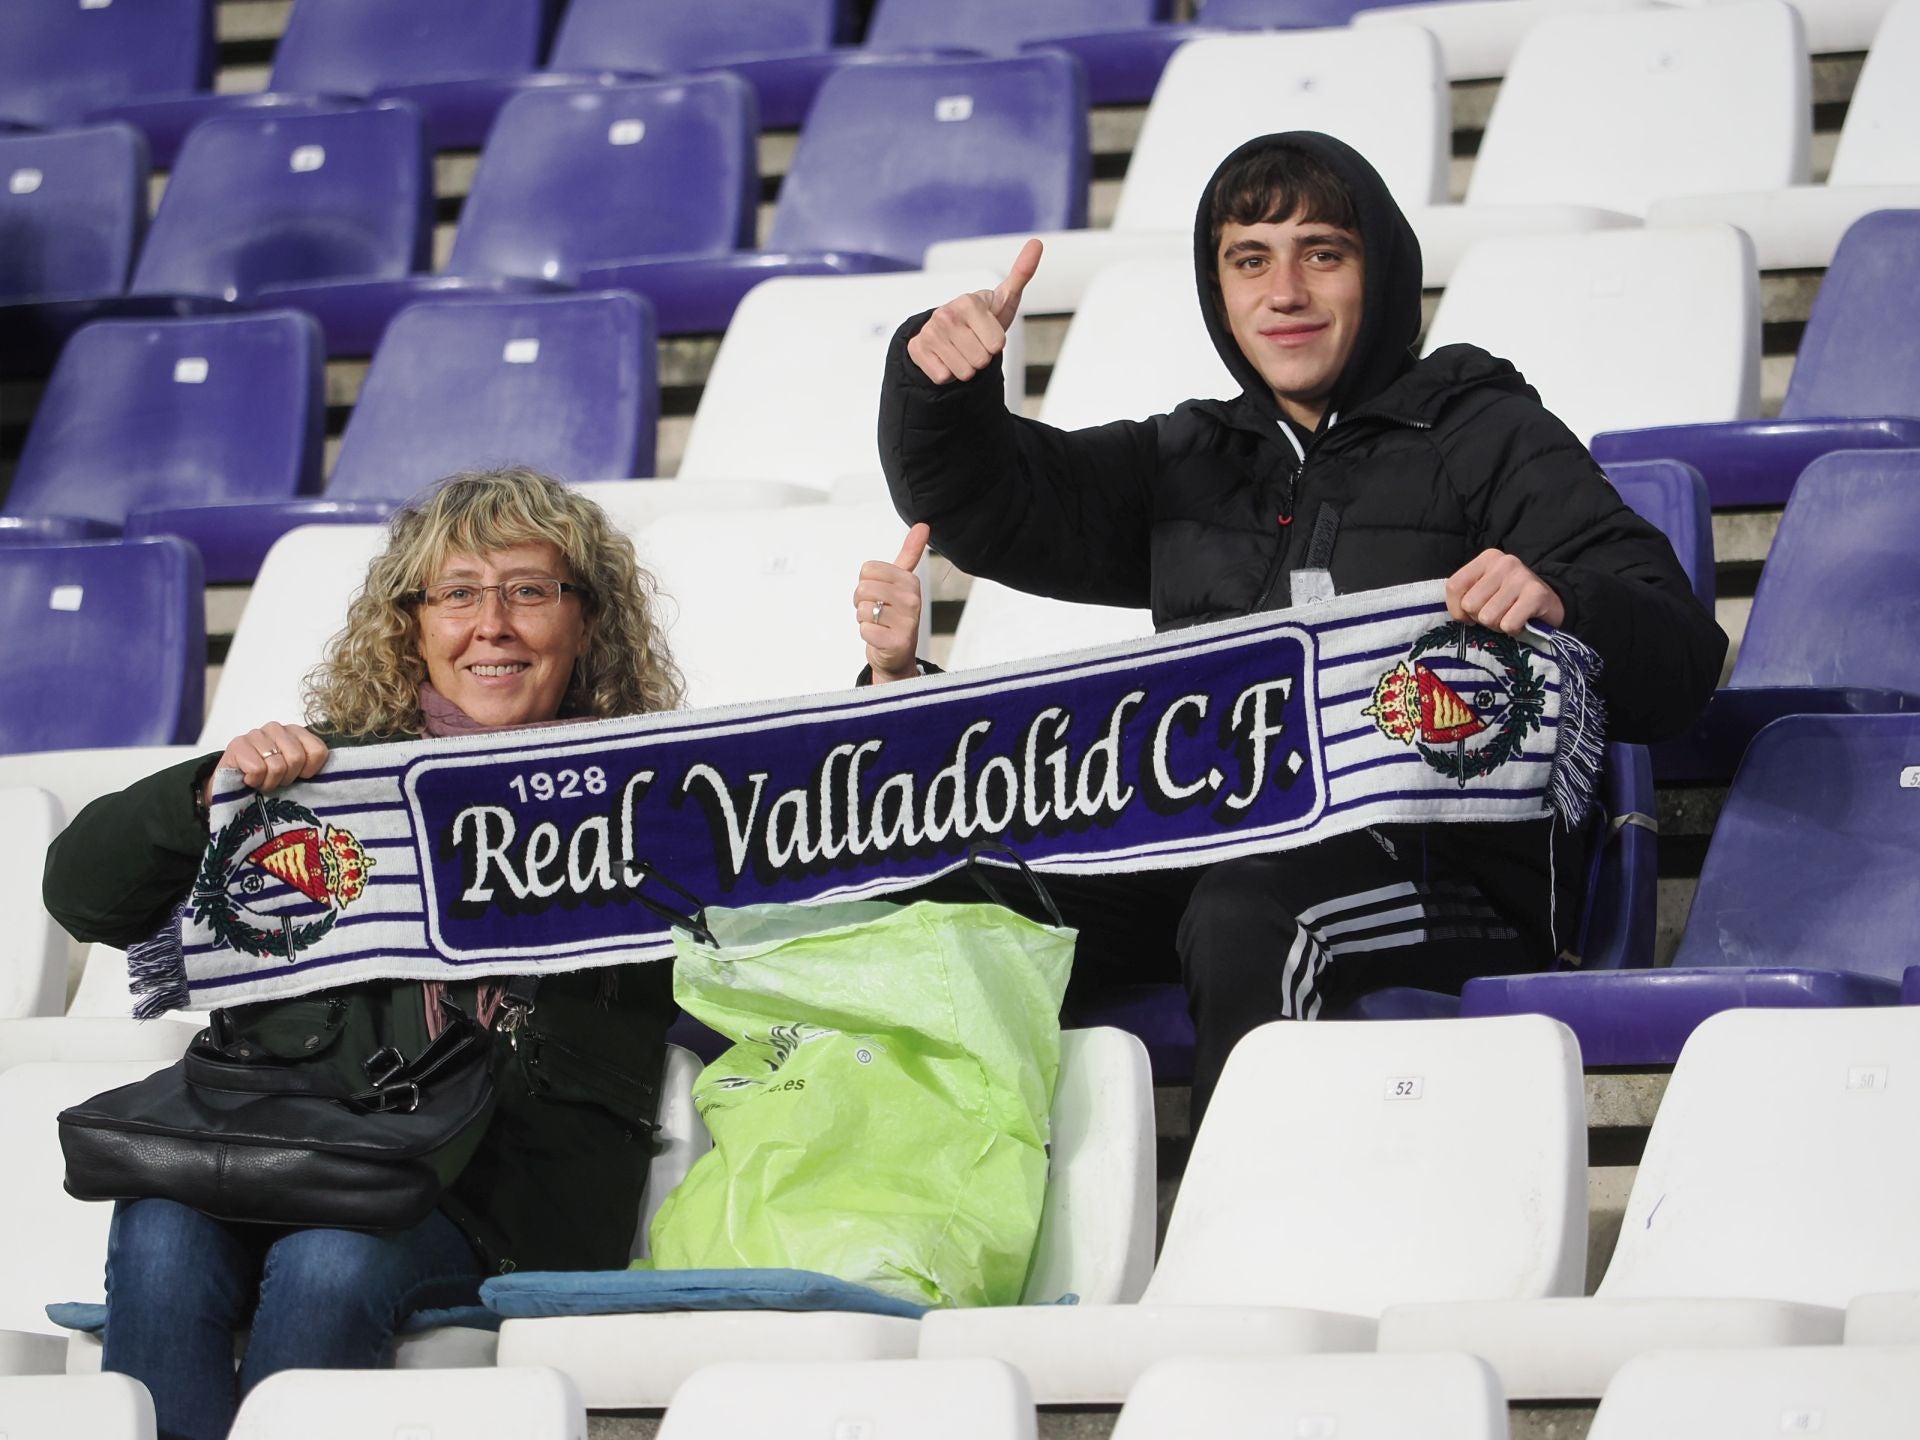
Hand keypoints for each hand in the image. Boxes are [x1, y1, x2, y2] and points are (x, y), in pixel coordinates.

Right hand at [208, 722, 329, 802]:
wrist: (230, 785)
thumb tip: (332, 776)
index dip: (309, 771)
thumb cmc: (267, 778)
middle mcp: (277, 728)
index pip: (318, 751)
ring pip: (277, 766)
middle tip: (276, 781)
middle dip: (287, 778)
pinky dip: (254, 781)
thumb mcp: (294, 772)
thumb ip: (311, 766)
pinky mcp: (237, 744)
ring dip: (269, 782)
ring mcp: (256, 734)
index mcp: (296, 732)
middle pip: (297, 759)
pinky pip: (258, 769)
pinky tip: (248, 778)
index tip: (298, 777)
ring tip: (262, 781)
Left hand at [856, 524, 930, 683]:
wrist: (897, 655)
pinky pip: (864, 629)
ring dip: (864, 619)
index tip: (879, 594)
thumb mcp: (902, 583)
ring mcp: (907, 621)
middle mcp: (912, 599)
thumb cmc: (895, 616)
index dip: (866, 582)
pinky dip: (866, 635)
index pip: (868, 569)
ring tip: (879, 624)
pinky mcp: (897, 642)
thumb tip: (922, 525)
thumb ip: (910, 554)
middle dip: (861, 601)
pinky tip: (880, 638)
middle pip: (862, 587)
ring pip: (862, 609)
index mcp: (910, 581)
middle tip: (876, 611)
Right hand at [905, 238, 1042, 383]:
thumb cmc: (981, 317)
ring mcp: (929, 332)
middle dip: (980, 357)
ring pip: (964, 372)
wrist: (946, 332)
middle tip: (973, 342)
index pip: (997, 345)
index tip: (986, 332)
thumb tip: (1037, 242)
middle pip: (981, 361)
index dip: (995, 344)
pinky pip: (944, 377)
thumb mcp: (1004, 298)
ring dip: (965, 366)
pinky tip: (945, 356)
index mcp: (969, 301)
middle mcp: (946, 314)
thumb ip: (1021, 273)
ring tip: (960, 350)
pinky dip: (947, 373)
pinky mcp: (917, 349)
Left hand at [1445, 549, 1565, 634]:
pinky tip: (1522, 622)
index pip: (1454, 586)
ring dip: (1497, 625)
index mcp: (1487, 558)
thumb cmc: (1509, 601)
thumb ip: (1464, 597)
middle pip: (1470, 604)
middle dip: (1480, 618)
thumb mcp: (1483, 592)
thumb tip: (1459, 614)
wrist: (1550, 605)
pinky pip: (1508, 624)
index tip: (1470, 615)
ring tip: (1510, 617)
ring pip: (1488, 617)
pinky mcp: (1536, 594)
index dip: (1457, 609)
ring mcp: (1521, 577)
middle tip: (1498, 614)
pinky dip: (1513, 630)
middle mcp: (1504, 563)